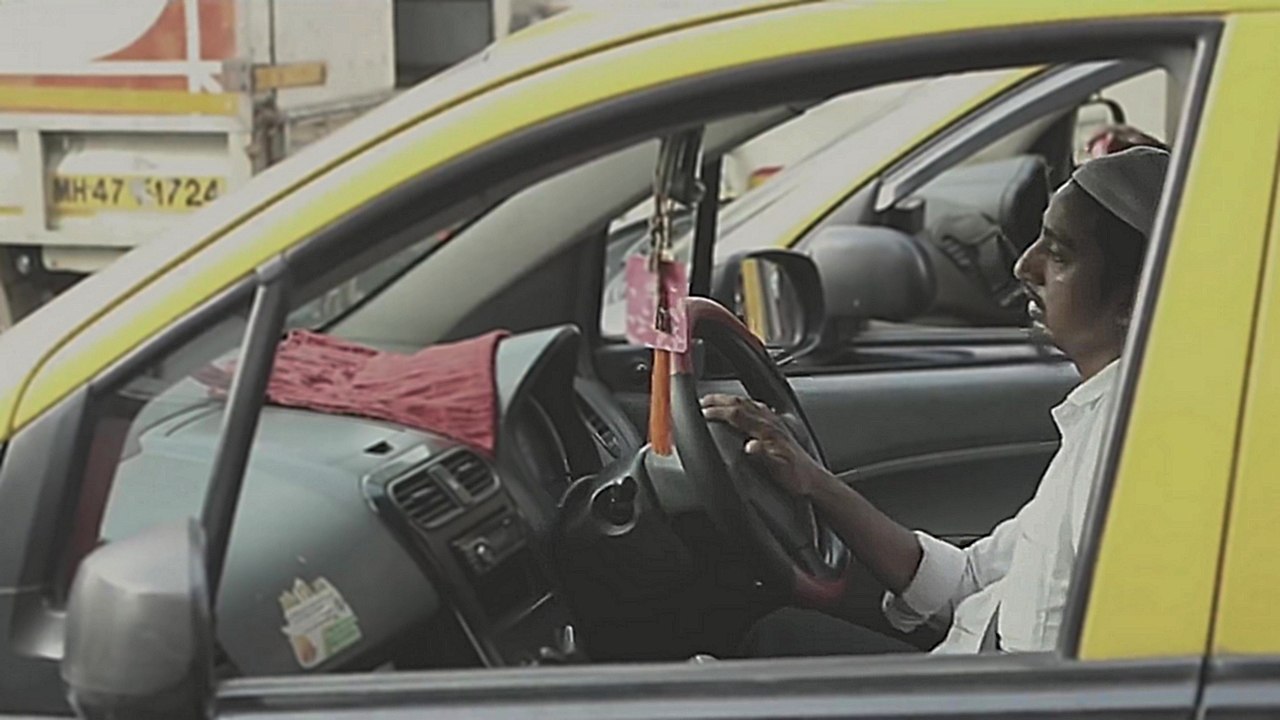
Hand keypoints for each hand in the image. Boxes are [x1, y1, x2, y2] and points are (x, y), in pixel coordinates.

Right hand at [699, 394, 832, 497]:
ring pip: (749, 403)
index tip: (703, 412)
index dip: (719, 411)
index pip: (738, 414)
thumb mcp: (778, 470)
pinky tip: (743, 405)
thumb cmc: (796, 478)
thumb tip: (749, 446)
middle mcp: (772, 422)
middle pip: (741, 403)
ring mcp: (775, 422)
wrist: (813, 480)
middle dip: (719, 400)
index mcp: (768, 431)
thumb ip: (763, 456)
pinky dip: (744, 403)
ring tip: (714, 400)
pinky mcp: (778, 426)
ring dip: (730, 399)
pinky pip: (758, 408)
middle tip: (702, 401)